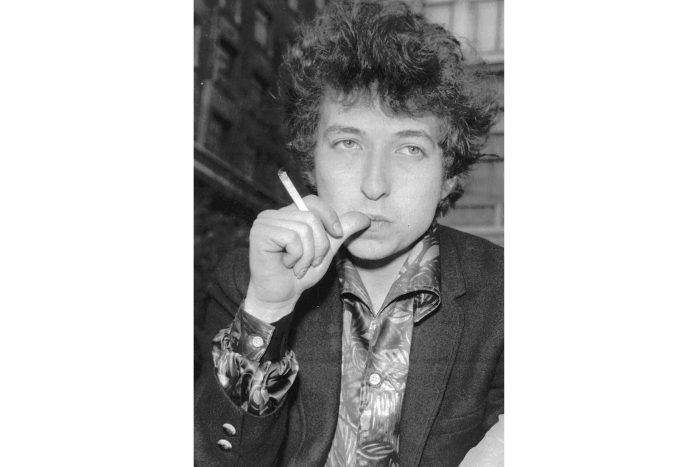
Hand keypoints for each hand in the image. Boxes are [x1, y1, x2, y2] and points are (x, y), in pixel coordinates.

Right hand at [245, 195, 369, 321]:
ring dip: (308, 255)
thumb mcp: (327, 249)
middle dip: (319, 245)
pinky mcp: (259, 233)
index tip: (336, 235)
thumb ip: (342, 231)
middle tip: (310, 262)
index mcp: (288, 214)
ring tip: (298, 266)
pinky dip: (296, 257)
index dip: (329, 217)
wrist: (281, 296)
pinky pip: (292, 239)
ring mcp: (264, 222)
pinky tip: (287, 266)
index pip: (313, 202)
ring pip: (304, 230)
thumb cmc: (300, 274)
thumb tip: (364, 217)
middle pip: (312, 218)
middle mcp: (273, 214)